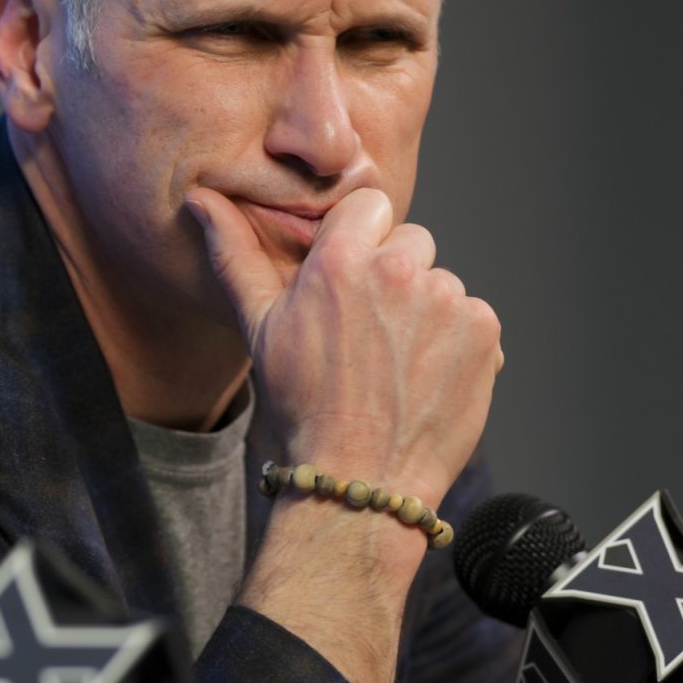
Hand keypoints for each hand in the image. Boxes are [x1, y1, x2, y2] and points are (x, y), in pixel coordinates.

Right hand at [185, 185, 502, 682]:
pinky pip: (473, 317)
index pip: (370, 206)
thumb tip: (200, 200)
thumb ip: (236, 255)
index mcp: (340, 260)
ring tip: (398, 367)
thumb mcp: (260, 329)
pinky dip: (459, 344)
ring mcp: (445, 299)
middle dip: (396, 278)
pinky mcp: (482, 330)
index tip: (354, 283)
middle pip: (411, 244)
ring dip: (427, 315)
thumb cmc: (302, 408)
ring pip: (442, 284)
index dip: (362, 241)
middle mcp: (398, 269)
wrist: (361, 481)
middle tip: (372, 337)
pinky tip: (427, 379)